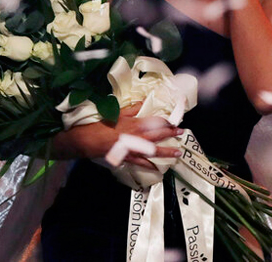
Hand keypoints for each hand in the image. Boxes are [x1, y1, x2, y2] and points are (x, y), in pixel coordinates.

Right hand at [57, 103, 180, 169]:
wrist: (89, 140)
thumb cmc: (103, 124)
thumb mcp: (118, 112)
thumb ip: (133, 108)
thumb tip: (143, 102)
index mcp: (136, 124)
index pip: (156, 123)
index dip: (167, 123)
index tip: (176, 122)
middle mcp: (138, 137)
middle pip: (159, 136)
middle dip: (171, 135)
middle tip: (182, 134)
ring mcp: (134, 149)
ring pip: (154, 151)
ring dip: (166, 152)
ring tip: (177, 153)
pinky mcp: (128, 158)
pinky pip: (142, 162)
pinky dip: (150, 165)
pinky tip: (157, 168)